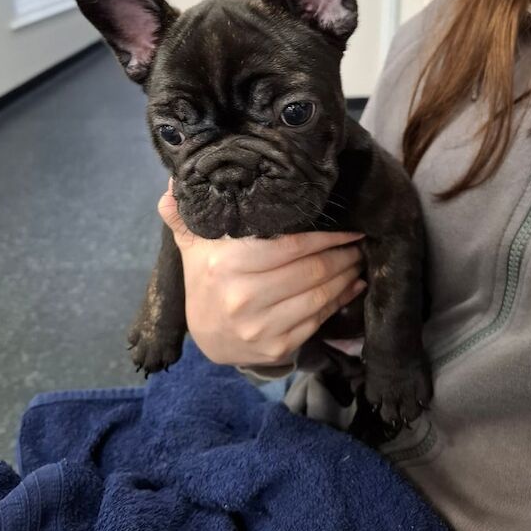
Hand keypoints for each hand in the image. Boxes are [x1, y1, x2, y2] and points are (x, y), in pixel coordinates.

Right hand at [158, 185, 365, 367]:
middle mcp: (243, 296)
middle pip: (310, 270)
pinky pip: (318, 319)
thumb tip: (172, 183)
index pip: (290, 246)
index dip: (326, 237)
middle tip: (358, 242)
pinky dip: (341, 300)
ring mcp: (261, 326)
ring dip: (346, 276)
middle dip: (342, 254)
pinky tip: (352, 286)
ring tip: (357, 260)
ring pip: (319, 295)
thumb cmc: (207, 281)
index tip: (348, 227)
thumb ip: (185, 216)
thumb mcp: (193, 246)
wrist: (209, 339)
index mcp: (226, 264)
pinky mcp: (277, 347)